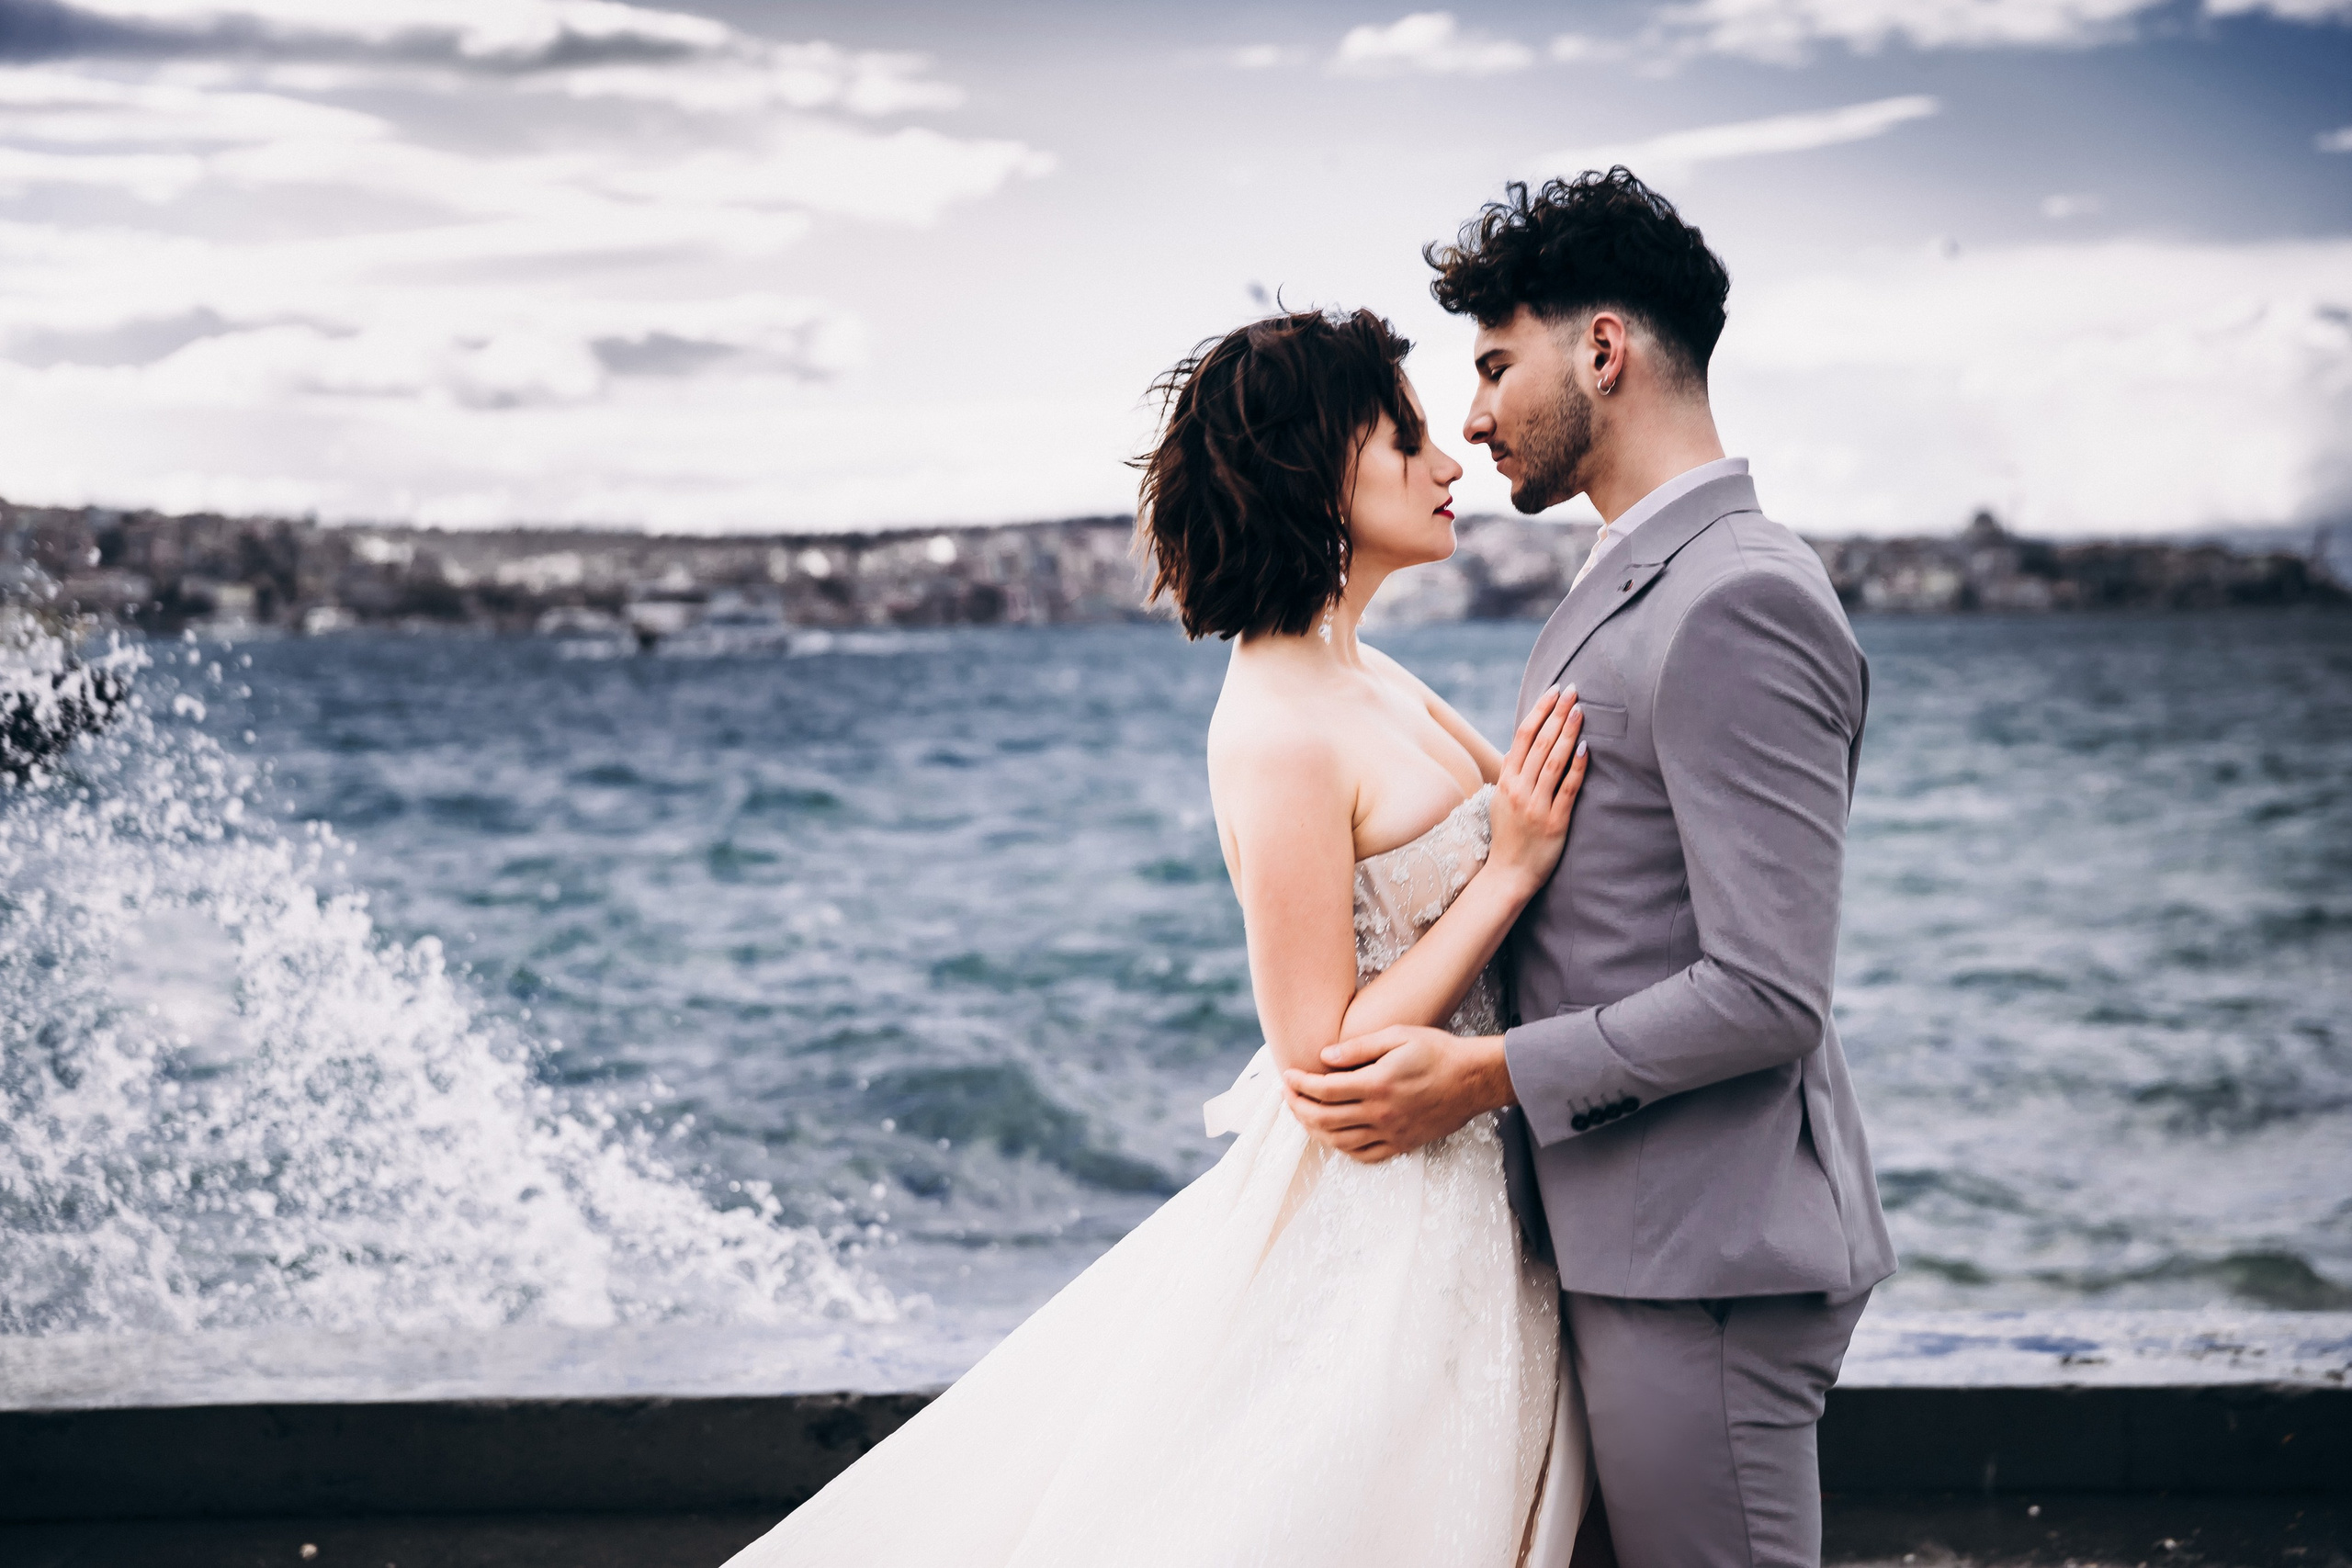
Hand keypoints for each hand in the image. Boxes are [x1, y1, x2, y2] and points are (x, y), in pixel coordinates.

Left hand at [1281, 1026, 1514, 1162]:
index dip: (1299, 1084)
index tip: (1287, 1076)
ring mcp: (1392, 1133)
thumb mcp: (1398, 1035)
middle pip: (1324, 1119)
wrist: (1474, 1079)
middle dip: (1298, 1107)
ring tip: (1303, 1114)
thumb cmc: (1437, 1050)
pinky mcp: (1403, 1144)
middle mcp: (1381, 1113)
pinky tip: (1333, 1135)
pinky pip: (1364, 1155)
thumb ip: (1358, 1047)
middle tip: (1287, 1094)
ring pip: (1339, 1141)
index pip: (1323, 1090)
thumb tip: (1323, 1056)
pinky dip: (1342, 1148)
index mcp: (1377, 1084)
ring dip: (1314, 1130)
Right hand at [1486, 686, 1588, 898]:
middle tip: (1573, 691)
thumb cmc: (1508, 836)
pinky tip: (1586, 748)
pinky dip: (1576, 766)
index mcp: (1505, 781)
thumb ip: (1512, 774)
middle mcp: (1518, 790)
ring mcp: (1536, 805)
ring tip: (1581, 710)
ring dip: (1568, 732)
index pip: (1522, 736)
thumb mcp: (1501, 801)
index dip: (1540, 710)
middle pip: (1539, 742)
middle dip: (1558, 713)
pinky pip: (1567, 788)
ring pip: (1553, 761)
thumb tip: (1520, 746)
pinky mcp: (1554, 822)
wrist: (1508, 875)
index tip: (1554, 691)